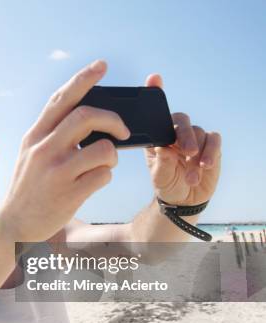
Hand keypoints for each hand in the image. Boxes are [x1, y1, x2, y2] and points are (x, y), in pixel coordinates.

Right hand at [0, 60, 129, 241]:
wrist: (13, 225)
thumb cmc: (28, 188)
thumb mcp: (31, 155)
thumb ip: (51, 135)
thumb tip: (88, 118)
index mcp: (34, 136)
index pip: (61, 99)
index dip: (83, 79)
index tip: (101, 65)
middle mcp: (43, 149)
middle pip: (87, 116)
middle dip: (113, 119)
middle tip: (123, 130)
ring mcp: (56, 172)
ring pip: (103, 148)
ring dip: (112, 154)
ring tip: (104, 164)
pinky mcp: (68, 194)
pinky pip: (103, 175)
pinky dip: (105, 176)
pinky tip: (93, 182)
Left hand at [143, 75, 221, 205]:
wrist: (183, 198)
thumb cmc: (166, 183)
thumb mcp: (159, 176)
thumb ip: (161, 163)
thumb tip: (166, 149)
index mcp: (158, 136)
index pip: (156, 112)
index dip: (156, 92)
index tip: (154, 78)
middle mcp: (176, 132)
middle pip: (181, 121)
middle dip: (184, 135)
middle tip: (186, 151)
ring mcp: (194, 137)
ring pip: (198, 133)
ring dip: (196, 154)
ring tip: (191, 176)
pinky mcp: (211, 145)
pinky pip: (213, 141)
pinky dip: (210, 152)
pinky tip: (205, 165)